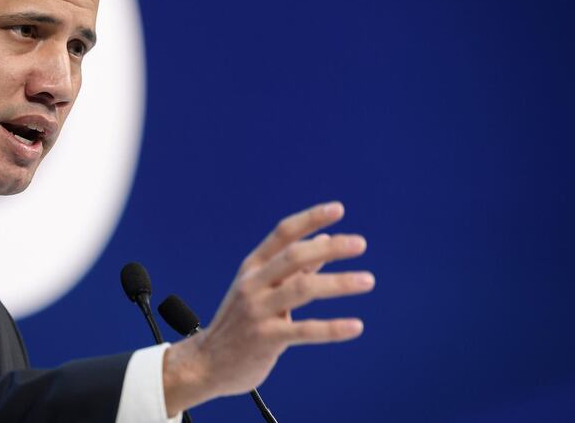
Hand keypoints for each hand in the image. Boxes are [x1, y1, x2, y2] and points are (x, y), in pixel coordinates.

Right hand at [162, 201, 373, 414]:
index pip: (283, 234)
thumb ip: (294, 267)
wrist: (207, 364)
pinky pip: (304, 331)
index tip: (338, 209)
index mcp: (253, 267)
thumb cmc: (241, 322)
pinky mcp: (266, 340)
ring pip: (302, 289)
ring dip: (338, 283)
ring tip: (367, 280)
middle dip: (330, 247)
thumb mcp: (261, 288)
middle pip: (294, 256)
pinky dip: (333, 328)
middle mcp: (253, 284)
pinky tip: (357, 326)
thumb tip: (324, 239)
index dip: (310, 219)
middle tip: (360, 244)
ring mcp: (258, 311)